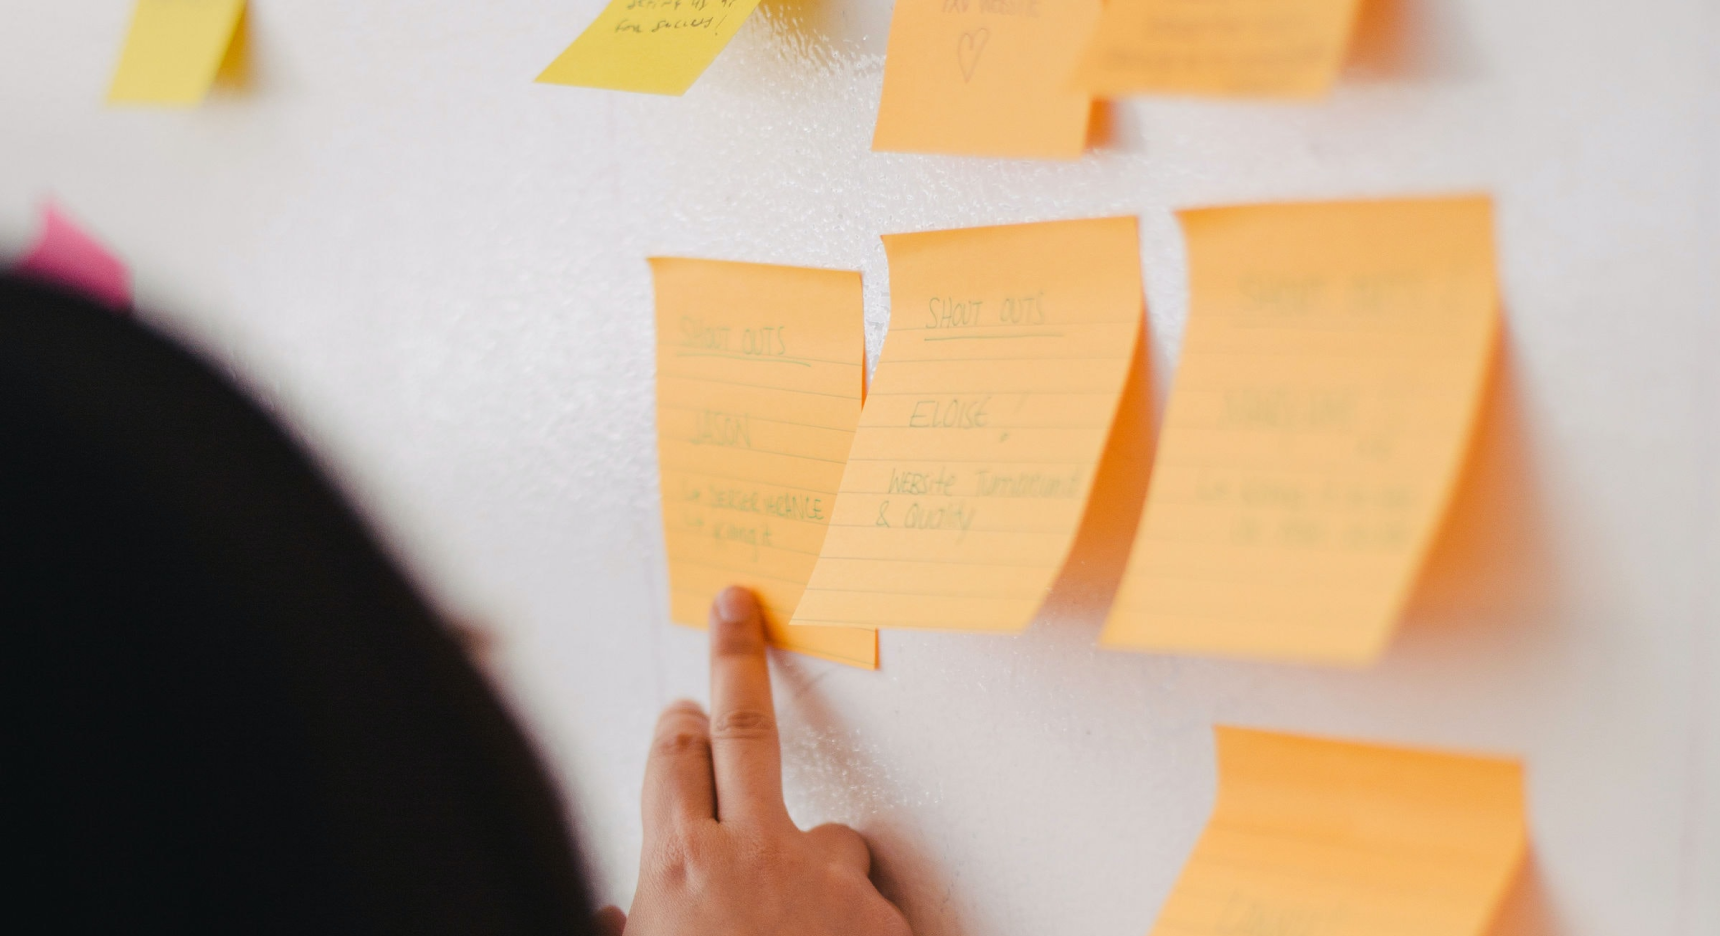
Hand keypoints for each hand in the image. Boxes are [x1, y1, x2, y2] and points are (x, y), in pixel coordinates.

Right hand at [610, 587, 910, 935]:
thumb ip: (630, 923)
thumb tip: (611, 913)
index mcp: (681, 866)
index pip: (675, 757)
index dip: (679, 727)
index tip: (684, 706)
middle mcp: (754, 854)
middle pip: (746, 726)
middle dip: (737, 659)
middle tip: (739, 612)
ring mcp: (827, 877)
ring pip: (829, 836)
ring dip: (813, 860)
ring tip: (800, 920)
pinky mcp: (881, 911)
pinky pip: (867, 897)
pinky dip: (851, 919)